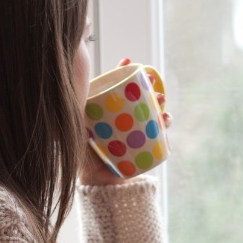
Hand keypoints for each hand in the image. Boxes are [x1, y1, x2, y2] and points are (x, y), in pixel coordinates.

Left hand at [80, 58, 171, 185]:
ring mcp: (135, 134)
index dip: (122, 72)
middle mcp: (124, 120)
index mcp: (107, 112)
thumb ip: (75, 114)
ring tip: (163, 107)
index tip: (126, 60)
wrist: (94, 183)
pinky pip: (159, 136)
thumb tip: (75, 90)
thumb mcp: (77, 130)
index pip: (116, 87)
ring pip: (152, 115)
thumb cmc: (82, 156)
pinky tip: (166, 125)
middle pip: (140, 99)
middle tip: (155, 85)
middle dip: (150, 89)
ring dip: (161, 108)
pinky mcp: (144, 148)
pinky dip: (165, 129)